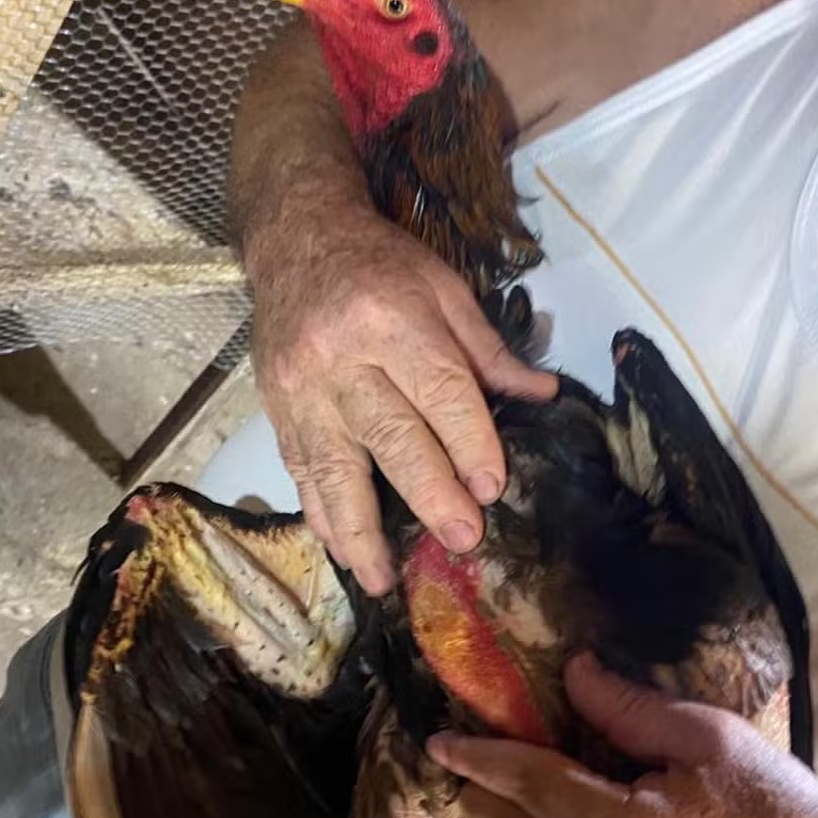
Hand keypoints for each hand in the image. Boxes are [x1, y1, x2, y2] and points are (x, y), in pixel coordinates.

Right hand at [247, 199, 554, 595]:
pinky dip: (320, 514)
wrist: (295, 239)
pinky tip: (340, 549)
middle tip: (461, 538)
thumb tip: (541, 397)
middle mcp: (341, 358)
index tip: (491, 486)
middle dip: (429, 493)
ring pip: (333, 468)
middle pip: (390, 436)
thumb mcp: (443, 288)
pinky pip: (300, 470)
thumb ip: (487, 349)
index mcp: (391, 320)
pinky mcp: (276, 409)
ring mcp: (301, 389)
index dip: (468, 442)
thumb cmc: (379, 264)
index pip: (438, 391)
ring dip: (360, 530)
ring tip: (381, 579)